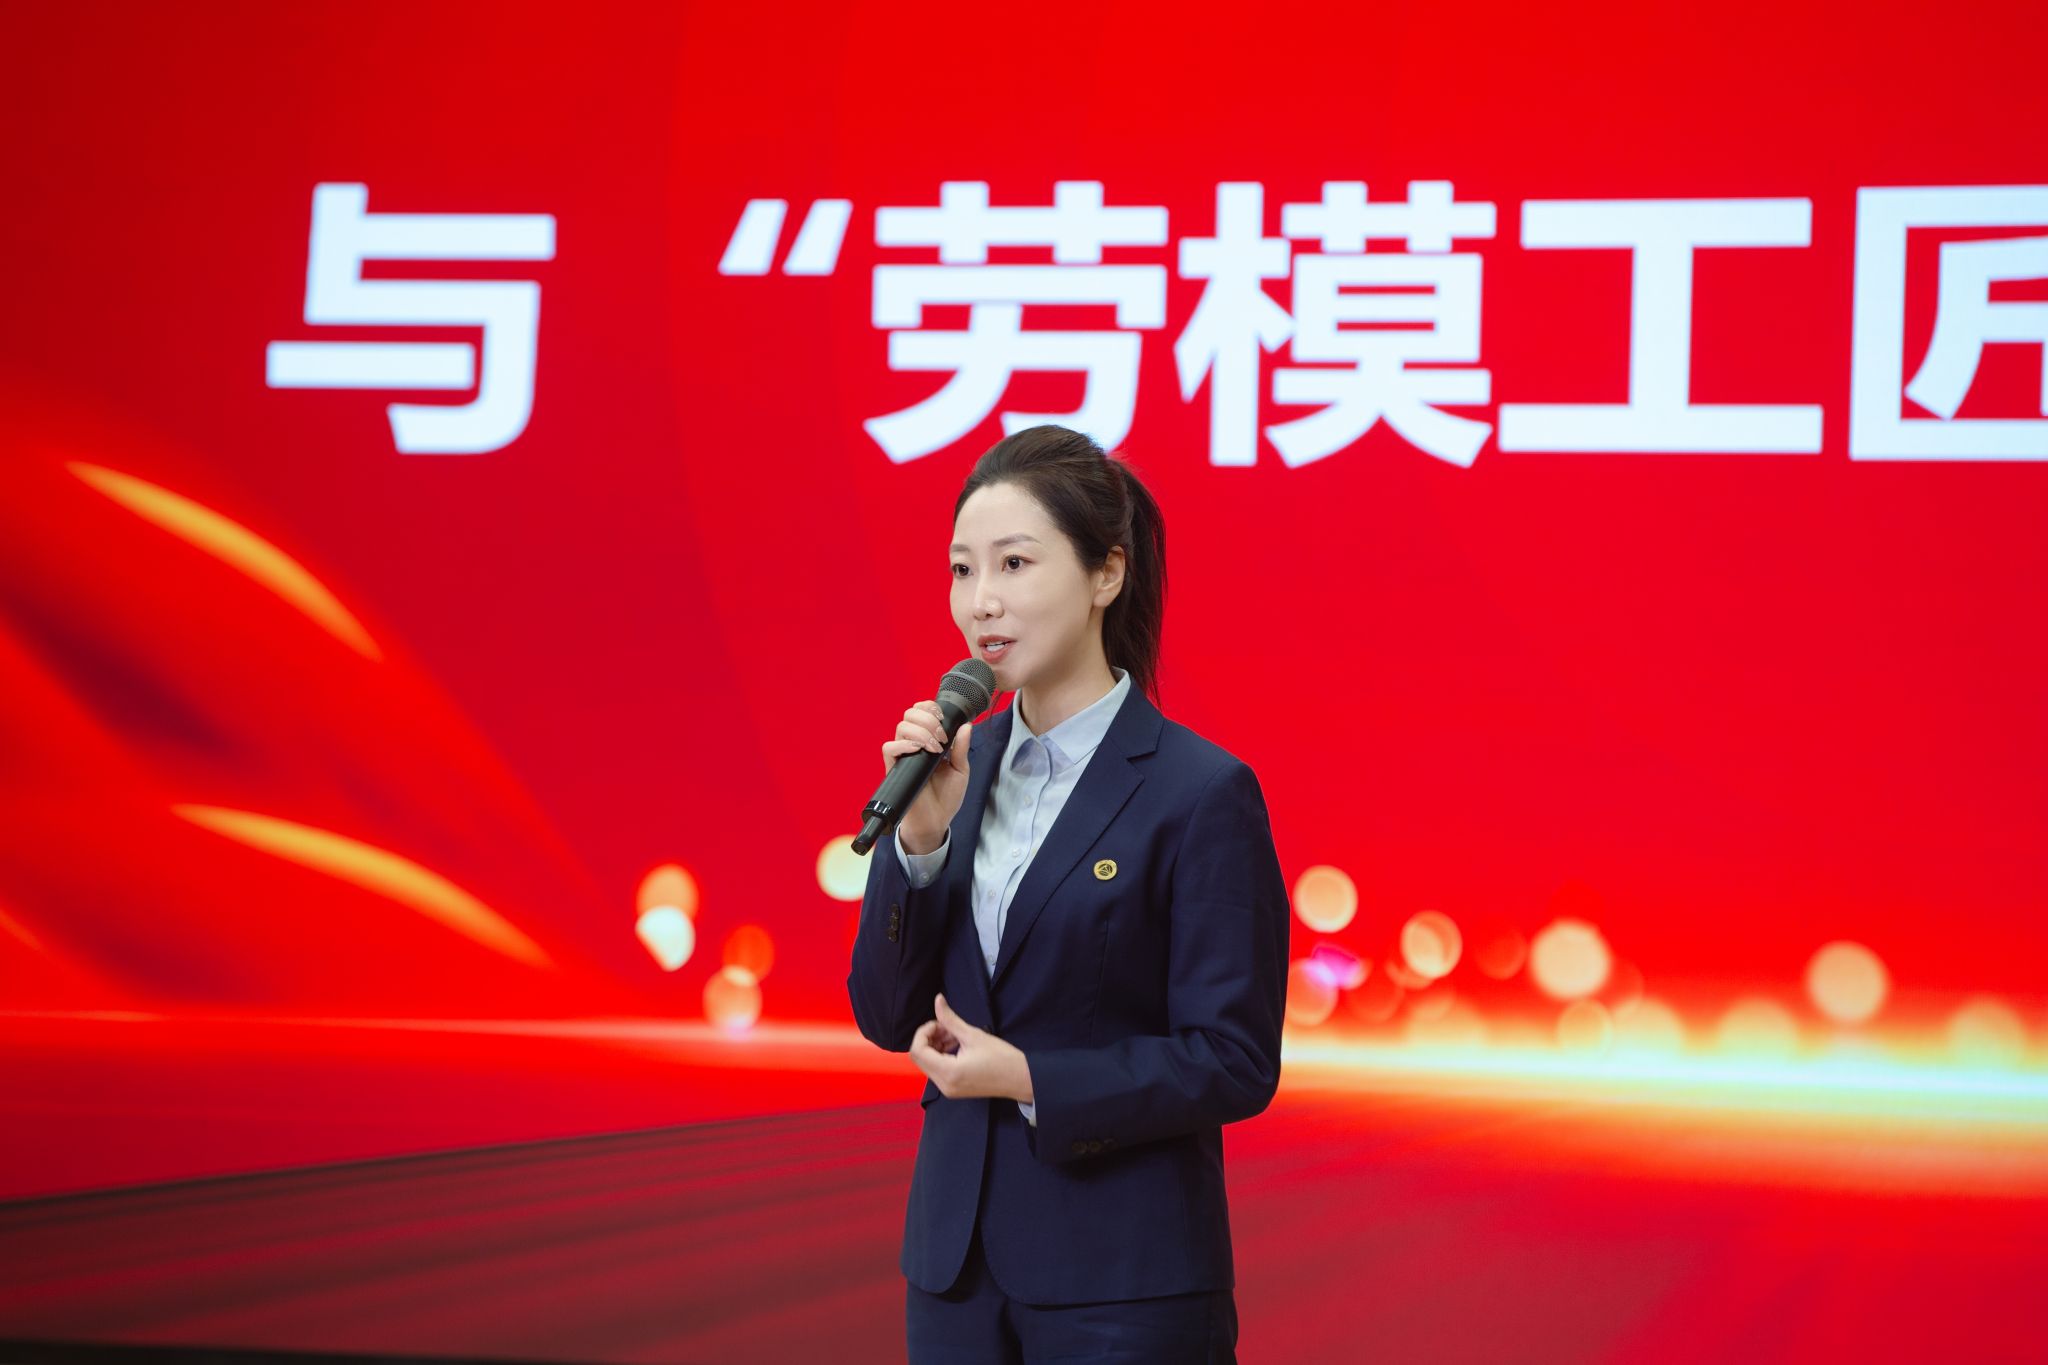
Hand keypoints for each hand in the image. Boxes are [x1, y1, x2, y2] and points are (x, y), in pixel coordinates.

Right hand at [880, 701, 971, 852]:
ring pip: (901, 727)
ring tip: (935, 748)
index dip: (929, 707)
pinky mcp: (895, 769)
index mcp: (928, 741)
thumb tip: (966, 725)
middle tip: (941, 736)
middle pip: (910, 714)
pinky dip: (903, 745)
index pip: (921, 712)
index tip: (943, 718)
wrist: (936, 821)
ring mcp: (903, 756)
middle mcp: (913, 745)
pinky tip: (918, 751)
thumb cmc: (947, 797)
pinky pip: (889, 748)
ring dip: (921, 731)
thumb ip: (961, 747)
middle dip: (928, 718)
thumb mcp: (960, 769)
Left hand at [909, 993, 1032, 1103]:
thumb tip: (937, 1000)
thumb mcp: (973, 1035)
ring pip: (927, 1063)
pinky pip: (937, 1070)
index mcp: (948, 1072)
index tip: (940, 1023)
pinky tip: (955, 1044)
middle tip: (946, 1027)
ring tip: (953, 1034)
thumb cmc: (1001, 1057)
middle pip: (919, 1058)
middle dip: (928, 1038)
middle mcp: (943, 1084)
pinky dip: (941, 1055)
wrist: (1020, 1079)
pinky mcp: (953, 1089)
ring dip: (935, 1045)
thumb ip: (950, 1019)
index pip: (918, 1051)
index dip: (924, 1032)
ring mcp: (947, 1089)